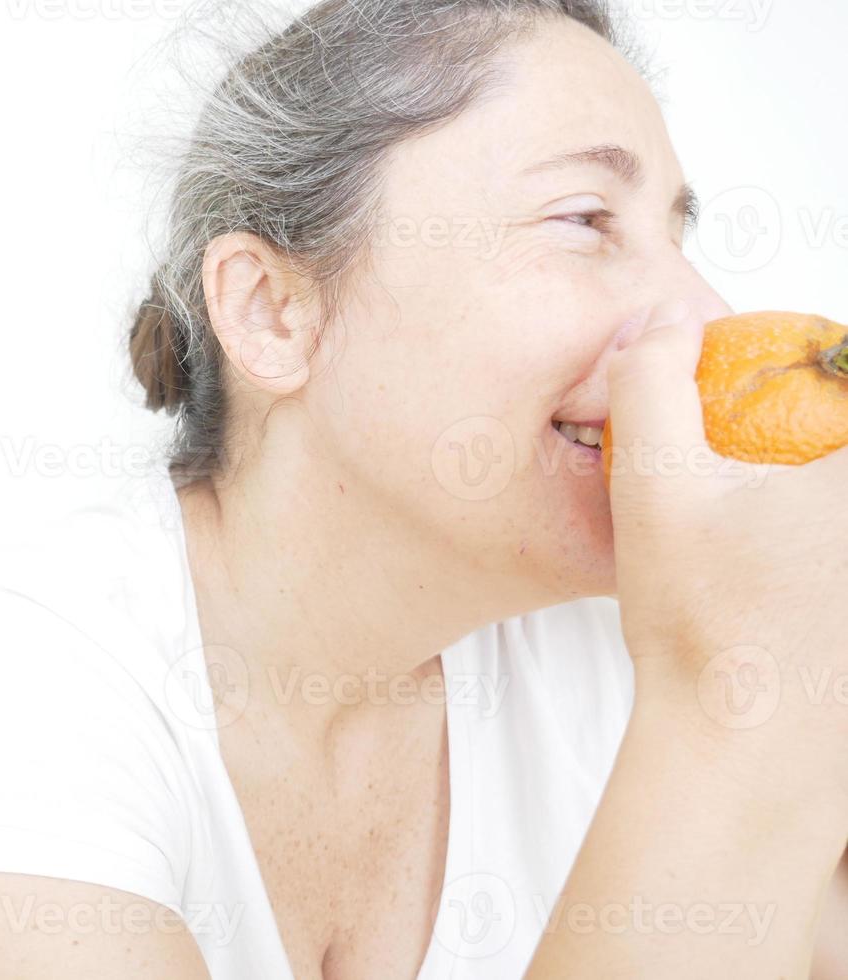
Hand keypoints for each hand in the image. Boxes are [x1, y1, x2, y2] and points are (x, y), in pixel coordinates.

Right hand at [606, 299, 847, 807]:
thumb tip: (664, 321)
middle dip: (824, 433)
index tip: (811, 368)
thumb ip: (652, 383)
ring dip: (817, 498)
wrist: (743, 762)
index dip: (834, 362)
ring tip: (782, 536)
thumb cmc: (706, 633)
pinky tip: (801, 586)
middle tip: (791, 453)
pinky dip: (826, 566)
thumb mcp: (654, 487)